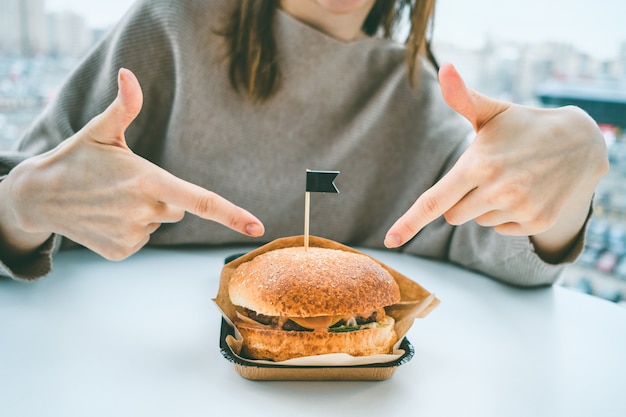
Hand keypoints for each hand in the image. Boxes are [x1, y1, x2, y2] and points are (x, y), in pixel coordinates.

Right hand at [0, 68, 263, 260]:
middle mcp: (144, 211)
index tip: (257, 227)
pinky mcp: (121, 252)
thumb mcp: (100, 131)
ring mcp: (132, 235)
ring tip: (111, 200)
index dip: (231, 214)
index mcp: (147, 181)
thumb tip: (128, 73)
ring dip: (142, 213)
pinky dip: (129, 229)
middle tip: (126, 185)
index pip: (199, 201)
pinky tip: (106, 217)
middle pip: (177, 209)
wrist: (39, 197)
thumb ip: (124, 106)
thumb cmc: (76, 158)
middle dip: (160, 197)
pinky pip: (142, 238)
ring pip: (158, 223)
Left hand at [385, 63, 607, 260]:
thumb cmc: (523, 126)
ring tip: (510, 179)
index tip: (390, 239)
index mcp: (478, 165)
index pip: (434, 200)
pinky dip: (506, 215)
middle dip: (459, 199)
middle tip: (484, 174)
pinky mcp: (537, 221)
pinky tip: (525, 192)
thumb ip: (462, 97)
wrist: (581, 143)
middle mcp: (498, 190)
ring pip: (477, 221)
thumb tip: (444, 68)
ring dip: (484, 206)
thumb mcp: (492, 112)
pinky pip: (501, 229)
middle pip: (453, 215)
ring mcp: (520, 208)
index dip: (409, 221)